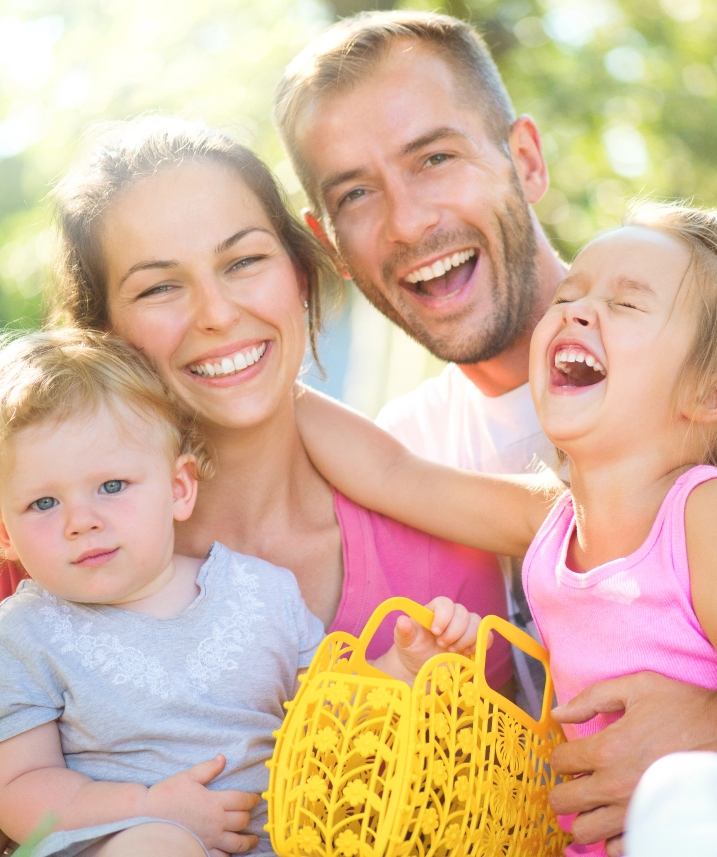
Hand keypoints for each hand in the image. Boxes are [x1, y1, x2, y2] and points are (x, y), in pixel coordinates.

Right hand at [145, 754, 259, 855]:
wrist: (146, 818)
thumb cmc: (166, 796)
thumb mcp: (188, 776)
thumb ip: (208, 768)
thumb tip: (222, 758)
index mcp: (214, 801)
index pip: (242, 800)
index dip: (252, 799)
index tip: (256, 799)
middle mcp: (216, 822)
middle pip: (242, 820)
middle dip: (249, 817)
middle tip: (251, 814)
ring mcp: (209, 839)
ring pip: (237, 843)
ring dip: (248, 841)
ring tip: (252, 840)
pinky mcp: (201, 850)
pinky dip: (229, 855)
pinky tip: (231, 852)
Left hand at [391, 596, 481, 680]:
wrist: (421, 668)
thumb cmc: (412, 650)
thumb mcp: (404, 642)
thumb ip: (403, 631)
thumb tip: (402, 620)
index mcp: (434, 610)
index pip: (444, 603)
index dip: (443, 616)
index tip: (435, 632)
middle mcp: (451, 616)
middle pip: (463, 613)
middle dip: (454, 631)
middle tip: (442, 645)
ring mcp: (464, 628)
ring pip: (477, 622)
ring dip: (467, 638)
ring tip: (452, 651)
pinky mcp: (474, 641)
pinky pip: (486, 636)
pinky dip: (479, 644)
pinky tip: (466, 653)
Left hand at [550, 672, 716, 856]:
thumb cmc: (685, 709)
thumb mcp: (638, 686)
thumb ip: (592, 697)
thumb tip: (560, 712)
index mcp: (608, 749)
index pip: (559, 762)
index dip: (561, 756)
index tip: (573, 754)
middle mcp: (616, 786)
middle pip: (563, 802)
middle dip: (565, 789)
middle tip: (578, 780)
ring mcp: (635, 812)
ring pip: (584, 832)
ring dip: (584, 815)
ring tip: (596, 801)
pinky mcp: (654, 827)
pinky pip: (617, 848)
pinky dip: (611, 837)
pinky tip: (619, 817)